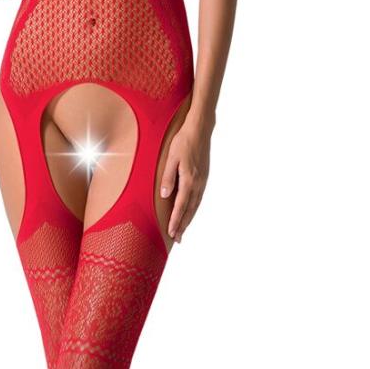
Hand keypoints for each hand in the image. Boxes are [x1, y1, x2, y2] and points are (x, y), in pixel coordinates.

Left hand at [159, 119, 211, 243]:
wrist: (200, 130)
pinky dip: (194, 208)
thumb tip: (165, 195)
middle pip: (190, 209)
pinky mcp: (204, 177)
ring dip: (189, 218)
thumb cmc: (183, 142)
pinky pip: (199, 197)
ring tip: (183, 230)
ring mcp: (203, 181)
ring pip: (196, 205)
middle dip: (183, 225)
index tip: (171, 233)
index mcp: (189, 180)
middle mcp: (198, 183)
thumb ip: (168, 177)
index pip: (181, 206)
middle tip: (178, 239)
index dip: (176, 221)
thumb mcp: (171, 158)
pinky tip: (190, 211)